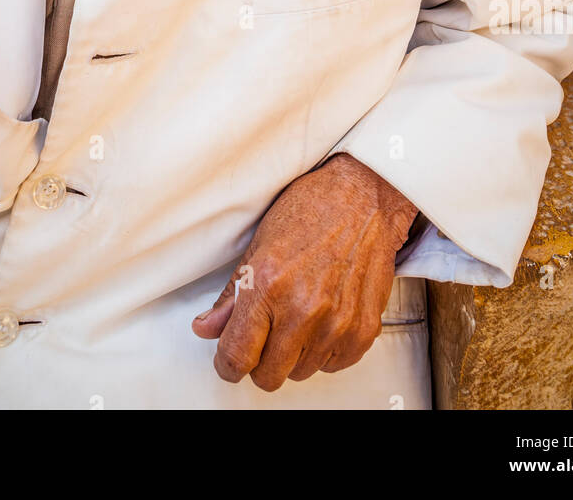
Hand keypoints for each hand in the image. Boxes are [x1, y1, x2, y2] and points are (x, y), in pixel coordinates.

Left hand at [191, 153, 417, 391]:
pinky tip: (323, 318)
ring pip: (301, 372)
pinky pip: (333, 364)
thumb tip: (207, 327)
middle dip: (260, 359)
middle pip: (267, 375)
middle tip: (266, 332)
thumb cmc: (314, 208)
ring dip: (295, 353)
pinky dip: (325, 349)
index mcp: (269, 285)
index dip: (227, 364)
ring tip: (300, 313)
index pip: (236, 356)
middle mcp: (303, 309)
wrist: (364, 196)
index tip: (229, 361)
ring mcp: (336, 323)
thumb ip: (233, 294)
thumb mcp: (260, 243)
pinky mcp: (363, 330)